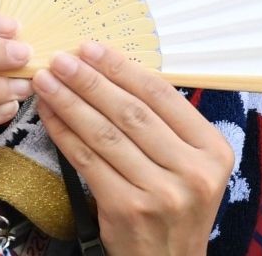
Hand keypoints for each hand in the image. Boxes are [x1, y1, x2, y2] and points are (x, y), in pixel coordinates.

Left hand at [35, 42, 235, 255]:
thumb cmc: (177, 211)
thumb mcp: (192, 168)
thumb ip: (168, 129)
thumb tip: (116, 75)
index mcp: (213, 151)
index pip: (163, 96)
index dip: (123, 69)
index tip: (92, 49)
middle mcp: (192, 171)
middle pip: (131, 112)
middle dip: (91, 80)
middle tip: (62, 59)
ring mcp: (160, 192)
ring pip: (106, 134)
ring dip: (71, 103)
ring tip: (47, 82)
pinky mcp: (126, 209)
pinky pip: (88, 161)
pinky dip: (65, 134)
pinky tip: (50, 116)